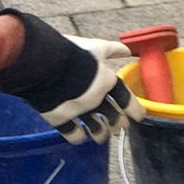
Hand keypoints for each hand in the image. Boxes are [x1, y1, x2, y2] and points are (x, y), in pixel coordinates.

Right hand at [0, 11, 143, 143]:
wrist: (45, 63)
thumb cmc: (71, 51)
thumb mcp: (95, 46)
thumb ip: (112, 50)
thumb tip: (127, 50)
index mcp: (106, 81)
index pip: (126, 99)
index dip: (134, 109)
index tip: (139, 117)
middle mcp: (96, 99)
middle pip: (113, 117)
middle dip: (118, 123)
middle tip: (119, 127)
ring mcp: (78, 112)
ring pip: (96, 129)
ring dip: (100, 134)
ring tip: (101, 137)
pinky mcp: (60, 118)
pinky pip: (73, 134)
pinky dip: (78, 137)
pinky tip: (80, 137)